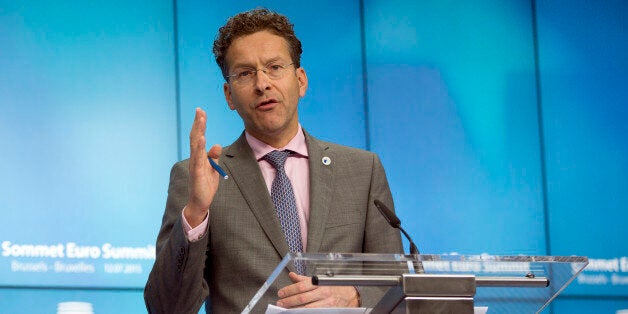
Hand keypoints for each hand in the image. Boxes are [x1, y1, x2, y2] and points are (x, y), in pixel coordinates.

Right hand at [185, 108, 221, 226]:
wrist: (200, 202)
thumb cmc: (205, 185)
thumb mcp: (213, 168)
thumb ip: (214, 157)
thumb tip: (217, 144)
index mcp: (199, 156)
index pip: (198, 137)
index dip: (200, 124)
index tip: (201, 111)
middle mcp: (195, 158)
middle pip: (195, 137)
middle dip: (198, 123)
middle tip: (199, 110)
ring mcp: (195, 165)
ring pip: (195, 145)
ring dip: (198, 131)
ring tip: (200, 119)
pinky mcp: (197, 173)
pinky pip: (198, 158)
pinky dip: (200, 148)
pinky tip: (201, 139)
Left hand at [276, 272, 359, 307]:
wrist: (350, 296)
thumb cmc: (333, 287)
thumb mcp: (319, 280)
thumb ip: (304, 279)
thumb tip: (292, 275)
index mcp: (319, 282)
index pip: (301, 286)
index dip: (289, 290)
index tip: (281, 293)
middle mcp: (322, 292)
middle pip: (302, 298)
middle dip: (289, 301)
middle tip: (280, 303)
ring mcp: (326, 303)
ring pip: (307, 307)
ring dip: (294, 309)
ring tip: (286, 309)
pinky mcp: (328, 311)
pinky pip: (314, 312)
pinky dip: (304, 312)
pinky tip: (298, 312)